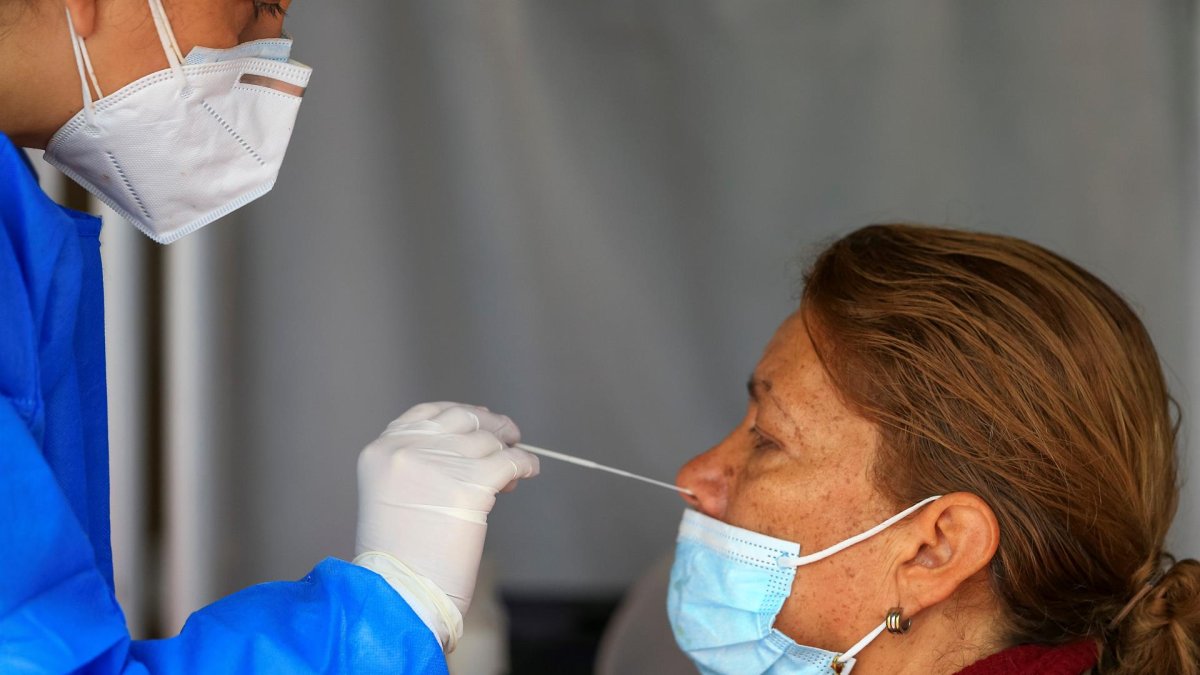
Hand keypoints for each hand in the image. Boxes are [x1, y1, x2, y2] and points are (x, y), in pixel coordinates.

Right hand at [355, 402, 538, 621]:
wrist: (398, 593)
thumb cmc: (397, 557)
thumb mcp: (391, 496)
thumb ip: (420, 465)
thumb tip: (472, 445)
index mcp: (381, 451)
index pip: (427, 413)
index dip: (460, 415)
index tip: (479, 420)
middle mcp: (406, 450)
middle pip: (462, 420)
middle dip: (490, 425)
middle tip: (509, 435)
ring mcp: (439, 463)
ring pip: (488, 442)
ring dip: (509, 450)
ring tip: (517, 468)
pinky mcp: (470, 484)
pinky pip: (510, 460)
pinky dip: (526, 463)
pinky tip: (529, 472)